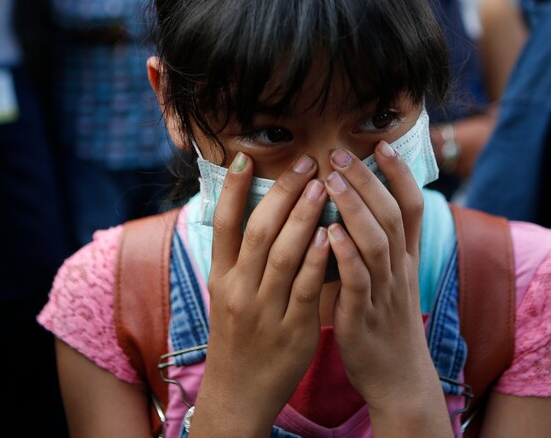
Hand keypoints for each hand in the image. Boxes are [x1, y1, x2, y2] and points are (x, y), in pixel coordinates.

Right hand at [192, 153, 330, 435]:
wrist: (239, 394)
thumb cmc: (239, 338)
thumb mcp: (227, 297)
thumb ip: (238, 260)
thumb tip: (251, 214)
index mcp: (221, 278)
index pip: (224, 225)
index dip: (234, 189)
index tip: (247, 156)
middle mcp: (238, 291)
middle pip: (258, 232)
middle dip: (282, 194)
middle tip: (305, 163)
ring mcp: (264, 311)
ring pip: (282, 256)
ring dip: (302, 217)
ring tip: (322, 186)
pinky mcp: (292, 330)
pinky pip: (305, 289)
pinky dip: (316, 260)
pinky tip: (329, 235)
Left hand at [325, 142, 449, 433]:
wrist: (398, 378)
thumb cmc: (385, 322)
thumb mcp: (388, 280)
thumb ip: (372, 247)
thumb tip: (346, 212)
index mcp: (404, 258)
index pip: (410, 207)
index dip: (399, 174)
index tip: (382, 142)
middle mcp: (399, 269)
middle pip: (391, 214)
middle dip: (368, 180)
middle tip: (340, 151)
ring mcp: (385, 292)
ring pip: (377, 241)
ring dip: (356, 207)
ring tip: (331, 179)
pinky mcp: (365, 316)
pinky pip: (359, 281)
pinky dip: (347, 254)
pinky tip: (330, 232)